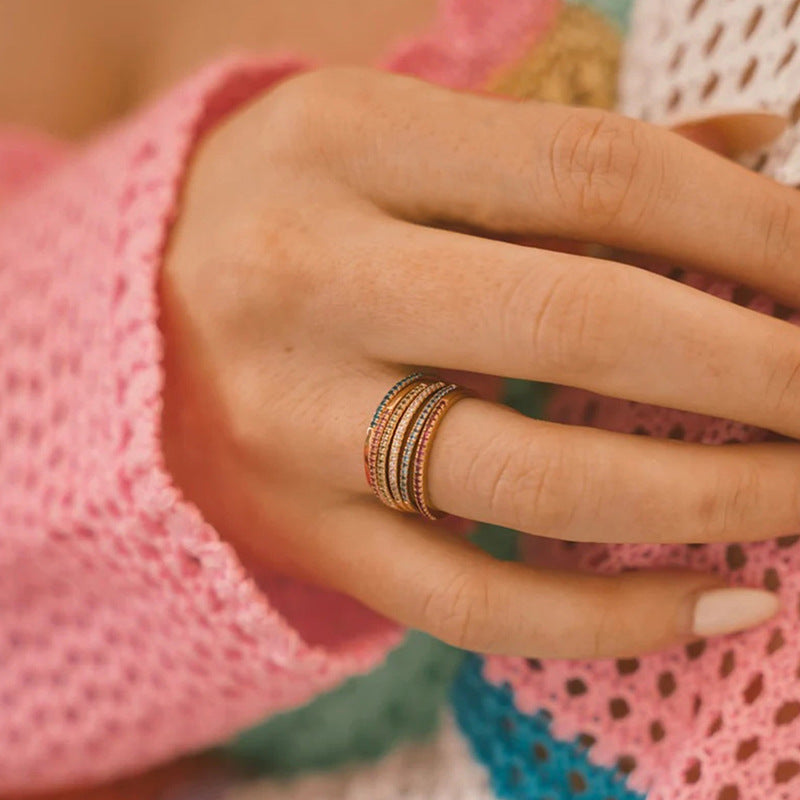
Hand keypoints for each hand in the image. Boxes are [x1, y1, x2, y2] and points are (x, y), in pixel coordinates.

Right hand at [160, 67, 799, 658]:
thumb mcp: (399, 139)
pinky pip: (469, 599)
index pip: (595, 177)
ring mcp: (297, 422)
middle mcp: (309, 281)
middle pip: (581, 326)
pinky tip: (718, 599)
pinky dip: (610, 617)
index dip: (753, 229)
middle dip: (762, 368)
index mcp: (345, 145)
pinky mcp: (300, 528)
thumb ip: (569, 153)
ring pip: (536, 480)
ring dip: (713, 495)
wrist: (127, 312)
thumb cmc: (288, 206)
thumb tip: (761, 157)